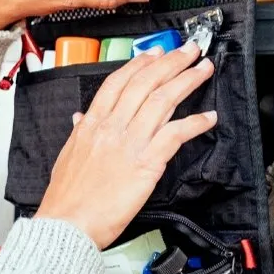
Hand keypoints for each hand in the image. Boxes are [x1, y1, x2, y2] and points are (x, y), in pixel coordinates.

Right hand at [35, 42, 217, 248]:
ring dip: (187, 81)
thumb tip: (80, 118)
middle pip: (145, 84)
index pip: (117, 83)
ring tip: (203, 70)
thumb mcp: (66, 156)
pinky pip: (175, 135)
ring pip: (162, 101)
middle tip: (189, 50)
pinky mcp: (146, 163)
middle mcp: (111, 128)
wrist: (67, 223)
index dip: (140, 64)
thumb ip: (78, 133)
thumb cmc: (66, 197)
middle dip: (170, 62)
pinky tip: (208, 117)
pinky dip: (195, 123)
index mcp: (91, 124)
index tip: (155, 54)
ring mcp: (129, 143)